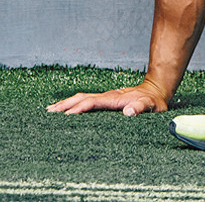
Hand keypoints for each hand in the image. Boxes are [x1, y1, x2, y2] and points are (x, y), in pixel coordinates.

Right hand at [47, 78, 169, 116]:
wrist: (156, 89)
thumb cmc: (153, 101)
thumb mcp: (151, 106)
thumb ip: (141, 108)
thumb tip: (128, 112)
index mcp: (115, 99)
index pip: (92, 102)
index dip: (79, 109)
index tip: (65, 116)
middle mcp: (107, 96)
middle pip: (82, 98)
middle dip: (65, 105)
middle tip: (48, 113)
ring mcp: (105, 97)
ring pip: (82, 98)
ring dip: (66, 103)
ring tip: (50, 110)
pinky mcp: (105, 99)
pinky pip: (86, 100)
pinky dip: (73, 103)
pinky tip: (65, 109)